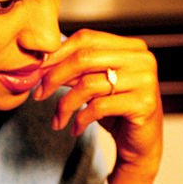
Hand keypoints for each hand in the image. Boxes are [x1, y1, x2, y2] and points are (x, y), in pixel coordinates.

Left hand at [34, 30, 162, 183]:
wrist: (141, 144)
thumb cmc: (117, 112)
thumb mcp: (95, 85)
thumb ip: (77, 69)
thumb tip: (43, 61)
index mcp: (131, 47)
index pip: (86, 38)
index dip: (57, 53)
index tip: (37, 71)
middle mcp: (142, 59)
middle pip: (84, 58)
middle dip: (55, 77)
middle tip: (39, 94)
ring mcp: (145, 81)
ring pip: (88, 85)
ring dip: (65, 105)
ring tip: (58, 120)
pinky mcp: (144, 105)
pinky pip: (99, 107)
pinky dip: (80, 119)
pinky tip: (75, 128)